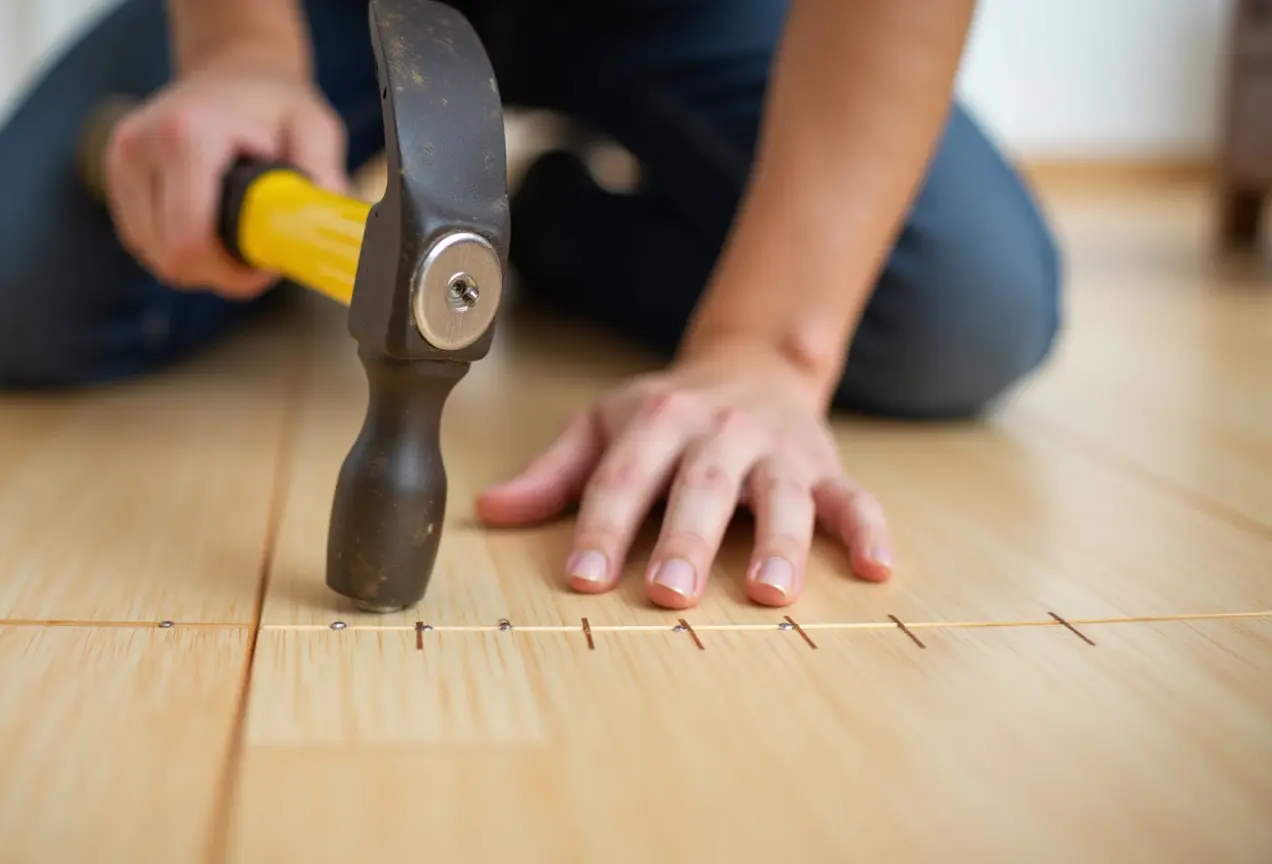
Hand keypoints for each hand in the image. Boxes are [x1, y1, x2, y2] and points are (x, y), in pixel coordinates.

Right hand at [104, 46, 346, 296]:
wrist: (232, 69)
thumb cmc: (275, 103)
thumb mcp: (314, 130)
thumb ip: (322, 178)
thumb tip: (327, 229)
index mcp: (186, 135)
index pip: (189, 243)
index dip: (232, 273)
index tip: (265, 262)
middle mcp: (140, 147)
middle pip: (171, 260)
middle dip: (219, 271)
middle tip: (256, 252)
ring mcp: (120, 163)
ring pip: (155, 257)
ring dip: (198, 262)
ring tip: (234, 229)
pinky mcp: (114, 177)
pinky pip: (144, 242)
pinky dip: (177, 246)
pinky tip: (208, 223)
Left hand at [475, 348, 892, 608]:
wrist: (752, 364)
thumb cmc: (666, 414)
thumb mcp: (603, 427)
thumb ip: (553, 474)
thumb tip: (490, 510)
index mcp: (658, 419)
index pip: (622, 478)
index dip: (601, 529)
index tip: (583, 579)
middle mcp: (720, 431)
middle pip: (701, 488)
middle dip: (685, 540)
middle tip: (669, 594)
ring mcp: (777, 449)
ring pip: (781, 495)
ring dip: (779, 542)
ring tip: (770, 592)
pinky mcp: (825, 467)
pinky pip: (854, 497)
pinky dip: (869, 529)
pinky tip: (877, 568)